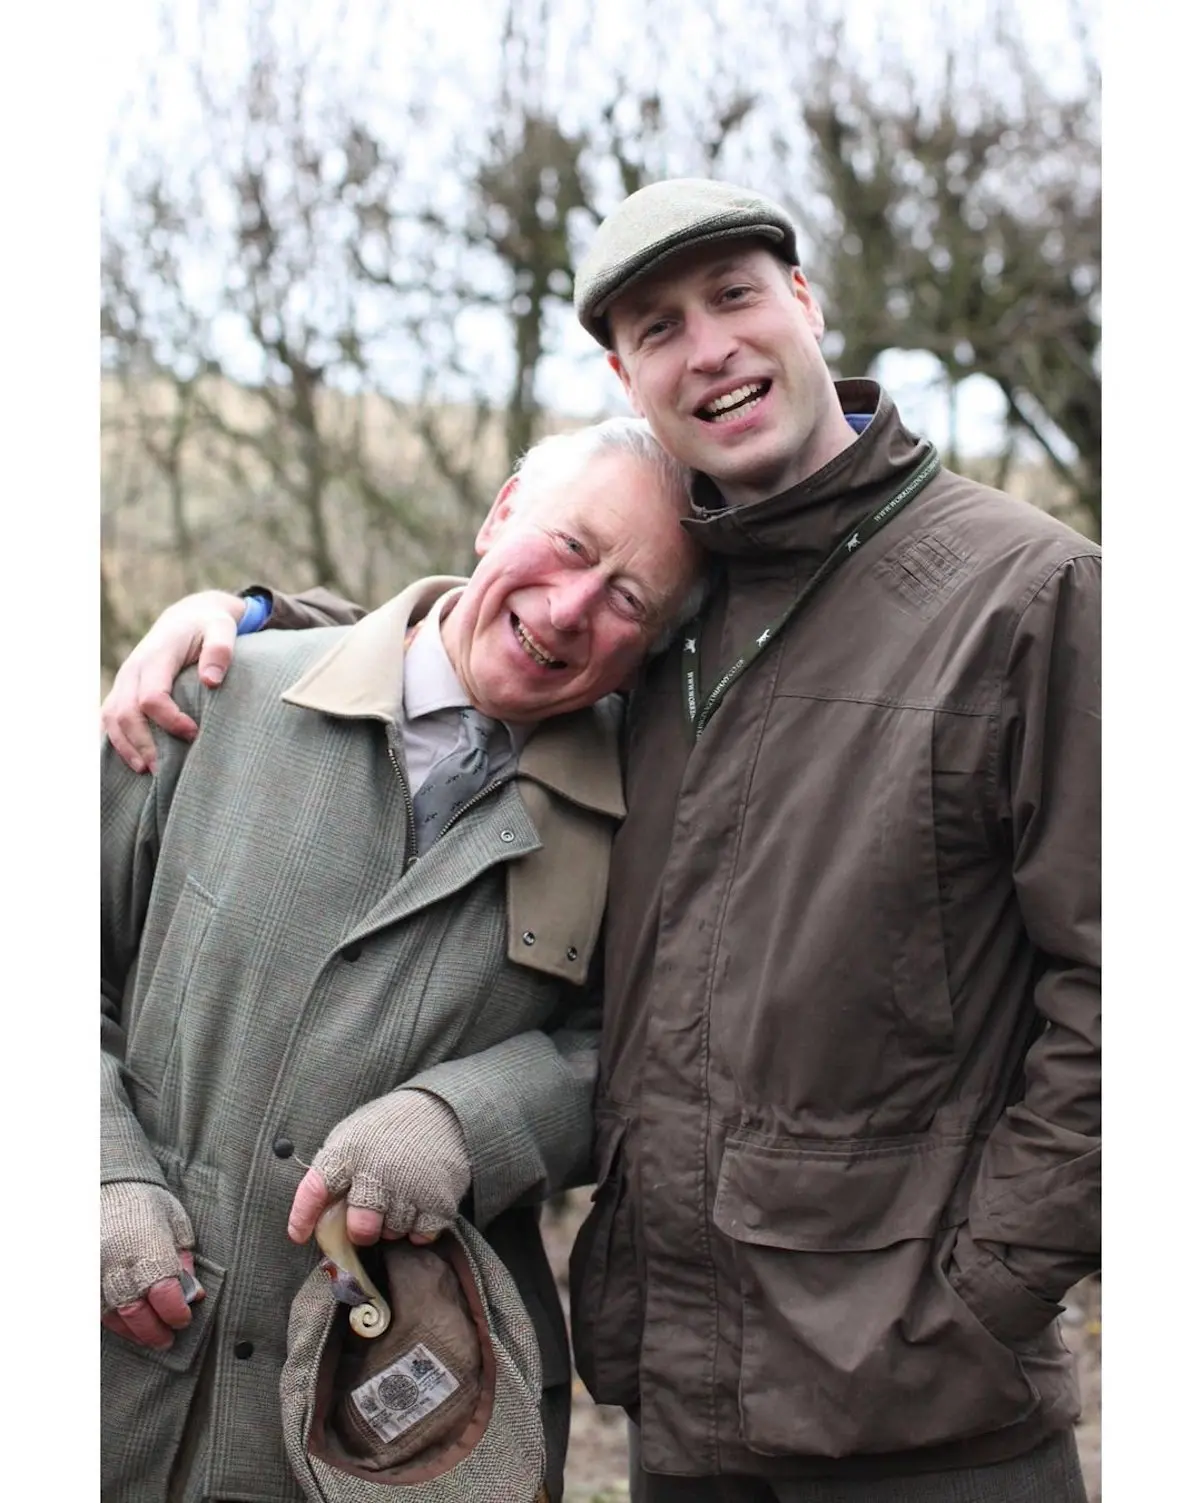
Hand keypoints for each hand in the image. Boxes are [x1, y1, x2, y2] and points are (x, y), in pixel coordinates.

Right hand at [101, 590, 247, 773]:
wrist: (187, 618)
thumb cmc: (209, 627)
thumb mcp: (222, 628)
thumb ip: (220, 650)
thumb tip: (211, 682)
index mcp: (157, 655)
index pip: (152, 696)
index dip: (169, 720)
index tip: (193, 733)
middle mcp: (134, 668)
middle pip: (126, 712)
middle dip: (143, 743)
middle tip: (164, 770)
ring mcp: (124, 679)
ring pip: (111, 717)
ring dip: (125, 746)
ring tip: (146, 770)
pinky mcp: (123, 689)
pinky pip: (109, 717)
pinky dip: (115, 739)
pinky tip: (131, 760)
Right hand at [101, 1182, 202, 1350]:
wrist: (107, 1183)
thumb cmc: (147, 1202)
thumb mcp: (176, 1222)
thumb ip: (183, 1259)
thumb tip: (194, 1292)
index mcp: (147, 1247)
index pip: (164, 1294)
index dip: (175, 1313)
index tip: (184, 1319)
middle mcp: (118, 1263)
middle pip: (136, 1312)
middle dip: (154, 1331)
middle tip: (168, 1339)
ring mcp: (96, 1271)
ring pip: (112, 1315)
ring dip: (132, 1331)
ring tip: (149, 1335)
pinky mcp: (84, 1275)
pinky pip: (95, 1307)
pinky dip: (112, 1321)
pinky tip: (126, 1324)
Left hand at [287, 1090, 469, 1247]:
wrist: (440, 1108)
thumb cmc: (387, 1127)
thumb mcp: (353, 1135)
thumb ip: (335, 1169)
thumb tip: (317, 1211)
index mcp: (348, 1152)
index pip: (315, 1190)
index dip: (302, 1217)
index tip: (298, 1236)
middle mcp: (378, 1170)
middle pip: (362, 1228)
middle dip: (362, 1230)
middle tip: (369, 1220)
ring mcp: (410, 1185)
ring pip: (393, 1232)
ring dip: (393, 1224)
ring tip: (399, 1199)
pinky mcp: (439, 1197)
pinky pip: (422, 1234)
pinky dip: (419, 1228)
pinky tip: (418, 1207)